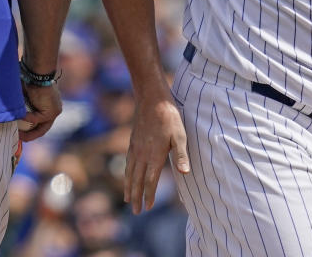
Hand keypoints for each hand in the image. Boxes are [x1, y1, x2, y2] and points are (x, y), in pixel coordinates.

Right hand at [19, 83, 62, 141]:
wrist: (38, 75)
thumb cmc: (31, 82)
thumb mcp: (28, 97)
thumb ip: (26, 107)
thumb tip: (15, 116)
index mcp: (52, 106)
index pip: (43, 122)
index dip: (33, 130)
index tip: (22, 133)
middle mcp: (55, 110)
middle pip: (44, 129)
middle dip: (30, 135)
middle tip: (19, 138)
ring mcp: (54, 112)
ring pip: (42, 128)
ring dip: (28, 133)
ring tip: (17, 134)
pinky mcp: (50, 112)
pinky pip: (36, 120)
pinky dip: (27, 119)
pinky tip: (19, 116)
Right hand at [125, 88, 189, 213]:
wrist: (152, 100)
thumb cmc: (170, 118)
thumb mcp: (180, 135)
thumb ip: (181, 155)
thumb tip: (185, 173)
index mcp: (155, 155)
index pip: (150, 181)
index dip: (149, 195)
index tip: (147, 208)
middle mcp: (142, 155)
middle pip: (138, 181)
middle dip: (137, 197)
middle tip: (136, 212)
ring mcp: (135, 149)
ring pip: (130, 173)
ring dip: (129, 188)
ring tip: (128, 200)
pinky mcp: (132, 142)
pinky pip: (128, 163)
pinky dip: (126, 175)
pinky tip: (127, 178)